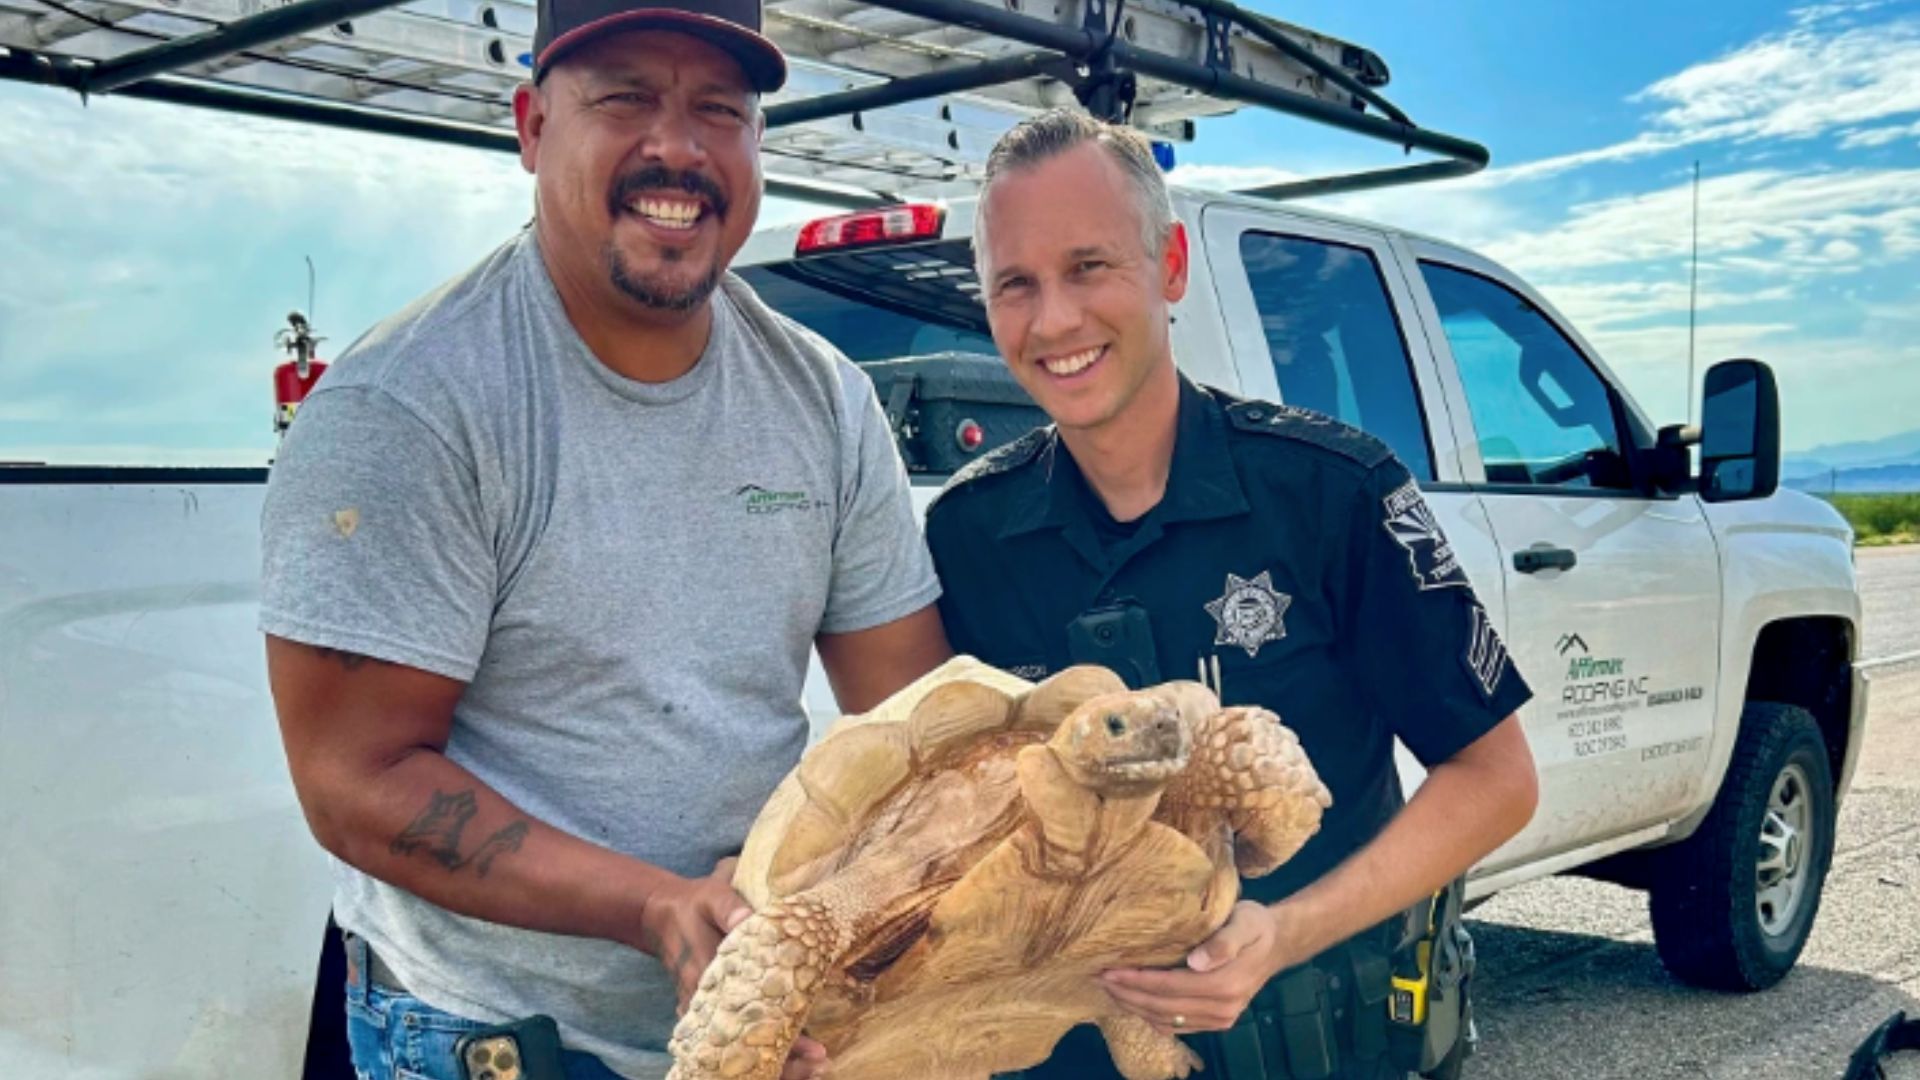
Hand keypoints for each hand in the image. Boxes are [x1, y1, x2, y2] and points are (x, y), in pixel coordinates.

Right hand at [639, 858, 833, 1078]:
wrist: (660, 914)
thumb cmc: (693, 905)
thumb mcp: (712, 898)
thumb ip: (730, 908)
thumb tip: (751, 918)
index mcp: (709, 980)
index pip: (747, 1022)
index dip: (781, 1040)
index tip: (813, 1048)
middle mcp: (706, 1005)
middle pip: (745, 1048)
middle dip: (784, 1061)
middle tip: (820, 1061)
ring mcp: (706, 1011)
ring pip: (739, 1049)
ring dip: (775, 1060)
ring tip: (813, 1065)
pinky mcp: (709, 1009)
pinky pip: (734, 1039)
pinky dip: (758, 1050)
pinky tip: (789, 1053)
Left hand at [1099, 901, 1293, 1034]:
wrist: (1278, 943)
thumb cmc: (1256, 925)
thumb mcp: (1244, 922)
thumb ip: (1222, 942)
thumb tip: (1195, 962)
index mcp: (1224, 985)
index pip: (1168, 987)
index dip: (1136, 981)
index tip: (1109, 972)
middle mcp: (1221, 1009)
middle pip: (1163, 1007)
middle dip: (1128, 995)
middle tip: (1099, 980)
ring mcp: (1220, 1019)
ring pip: (1167, 1019)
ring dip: (1136, 1007)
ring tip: (1110, 990)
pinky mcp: (1217, 1022)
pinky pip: (1178, 1025)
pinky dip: (1152, 1016)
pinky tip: (1135, 1003)